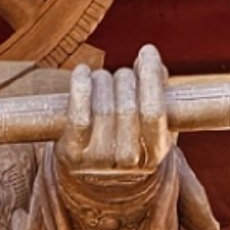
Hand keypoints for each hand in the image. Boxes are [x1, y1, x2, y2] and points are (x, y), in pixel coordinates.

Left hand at [58, 43, 176, 180]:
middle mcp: (127, 160)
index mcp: (155, 152)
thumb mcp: (152, 120)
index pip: (154, 111)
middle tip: (122, 74)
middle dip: (124, 78)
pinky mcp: (72, 155)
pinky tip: (83, 72)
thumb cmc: (130, 137)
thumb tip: (149, 59)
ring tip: (103, 78)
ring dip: (103, 80)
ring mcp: (97, 160)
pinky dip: (80, 86)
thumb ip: (158, 89)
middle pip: (127, 106)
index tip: (147, 51)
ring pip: (102, 106)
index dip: (150, 76)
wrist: (99, 179)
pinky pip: (78, 115)